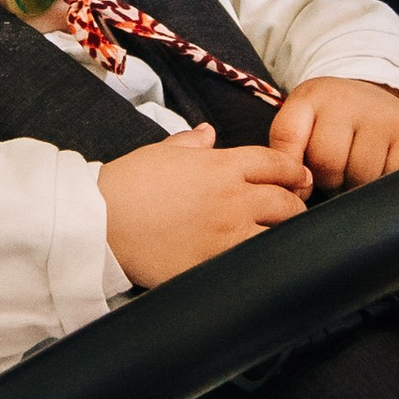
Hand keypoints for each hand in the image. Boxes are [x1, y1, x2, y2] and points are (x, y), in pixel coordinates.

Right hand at [99, 126, 308, 285]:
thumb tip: (208, 134)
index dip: (293, 171)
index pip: (276, 163)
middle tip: (292, 212)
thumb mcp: (161, 153)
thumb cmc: (127, 185)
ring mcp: (227, 234)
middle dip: (294, 205)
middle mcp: (232, 198)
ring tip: (279, 240)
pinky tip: (260, 264)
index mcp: (221, 166)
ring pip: (278, 234)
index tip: (298, 179)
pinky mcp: (216, 264)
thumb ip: (192, 144)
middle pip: (287, 201)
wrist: (100, 221)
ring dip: (281, 235)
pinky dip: (261, 262)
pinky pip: (254, 263)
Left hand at [268, 79, 398, 192]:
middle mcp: (346, 99)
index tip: (301, 184)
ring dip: (356, 186)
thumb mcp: (303, 127)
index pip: (287, 136)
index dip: (291, 170)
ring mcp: (382, 115)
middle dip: (328, 181)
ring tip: (356, 173)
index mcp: (311, 96)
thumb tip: (299, 195)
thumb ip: (289, 154)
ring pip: (360, 175)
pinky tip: (380, 172)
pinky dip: (383, 185)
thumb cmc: (334, 126)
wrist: (379, 101)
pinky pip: (391, 177)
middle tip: (336, 174)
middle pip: (327, 162)